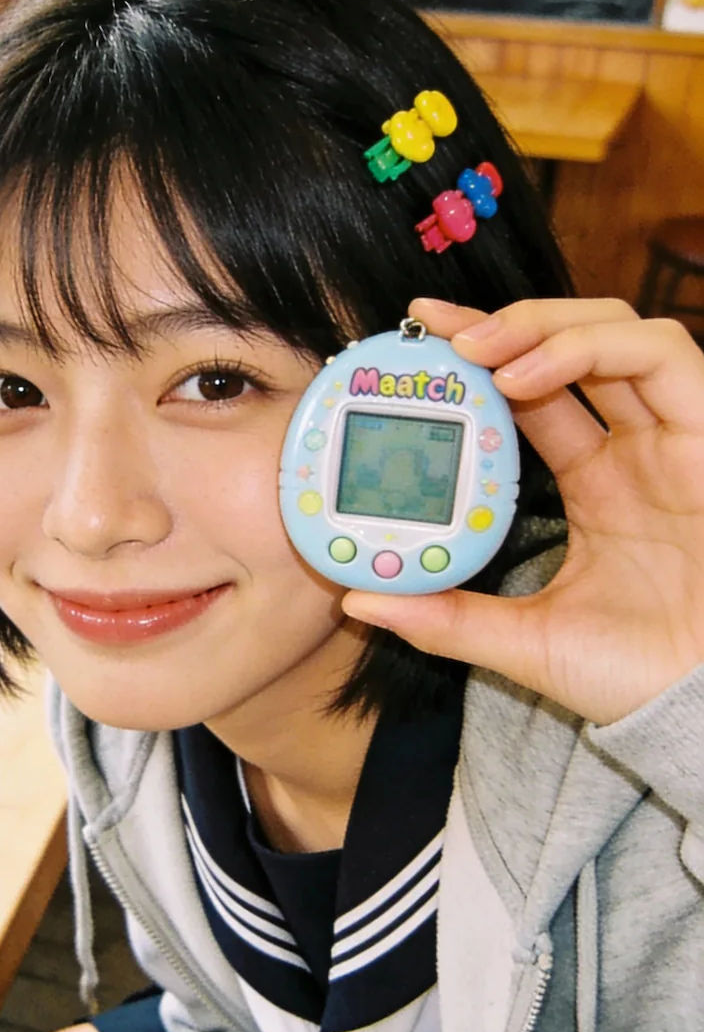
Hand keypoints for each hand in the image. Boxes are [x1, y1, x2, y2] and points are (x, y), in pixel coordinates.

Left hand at [341, 298, 703, 724]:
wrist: (696, 706)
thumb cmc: (632, 676)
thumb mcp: (522, 640)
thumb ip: (446, 618)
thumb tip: (361, 597)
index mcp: (593, 483)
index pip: (529, 397)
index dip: (478, 365)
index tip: (413, 350)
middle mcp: (633, 447)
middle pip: (567, 347)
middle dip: (500, 326)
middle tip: (433, 329)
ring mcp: (674, 436)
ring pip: (614, 330)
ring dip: (540, 326)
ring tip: (477, 350)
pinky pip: (660, 355)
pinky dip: (589, 349)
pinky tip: (528, 377)